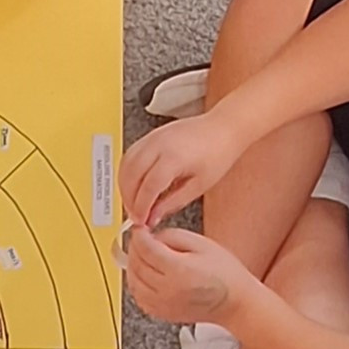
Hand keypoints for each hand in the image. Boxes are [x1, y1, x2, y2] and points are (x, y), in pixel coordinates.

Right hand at [120, 109, 241, 226]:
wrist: (224, 128)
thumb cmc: (218, 153)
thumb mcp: (199, 185)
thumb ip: (173, 202)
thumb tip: (154, 216)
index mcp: (174, 157)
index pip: (148, 187)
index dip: (141, 207)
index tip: (141, 220)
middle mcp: (159, 144)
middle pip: (131, 176)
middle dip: (129, 199)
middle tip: (135, 215)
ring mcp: (152, 137)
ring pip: (125, 164)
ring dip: (124, 186)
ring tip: (133, 202)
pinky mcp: (150, 135)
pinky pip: (130, 154)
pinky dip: (127, 172)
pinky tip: (133, 184)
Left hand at [122, 223, 252, 327]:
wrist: (235, 303)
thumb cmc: (225, 274)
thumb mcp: (202, 244)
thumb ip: (173, 236)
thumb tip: (151, 236)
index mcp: (178, 270)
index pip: (146, 248)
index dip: (139, 235)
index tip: (140, 229)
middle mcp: (167, 290)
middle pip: (136, 264)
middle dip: (135, 248)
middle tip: (142, 239)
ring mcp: (162, 304)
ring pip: (133, 281)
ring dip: (133, 265)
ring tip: (143, 255)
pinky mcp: (161, 313)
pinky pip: (138, 296)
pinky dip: (136, 282)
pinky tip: (145, 274)